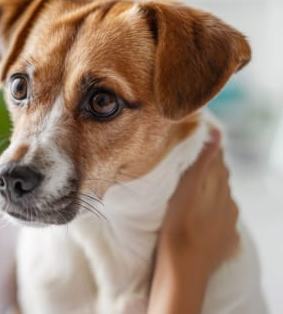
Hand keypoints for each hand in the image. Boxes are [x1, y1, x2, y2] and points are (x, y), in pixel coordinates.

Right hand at [148, 128, 239, 313]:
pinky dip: (210, 212)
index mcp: (219, 187)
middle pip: (220, 177)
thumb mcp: (185, 191)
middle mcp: (229, 202)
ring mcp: (229, 222)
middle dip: (207, 167)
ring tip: (189, 190)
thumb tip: (217, 135)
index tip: (194, 138)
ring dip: (208, 190)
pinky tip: (198, 216)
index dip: (207, 147)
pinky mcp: (226, 239)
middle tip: (186, 161)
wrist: (184, 272)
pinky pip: (220, 218)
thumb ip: (202, 164)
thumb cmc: (178, 230)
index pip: (217, 158)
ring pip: (220, 197)